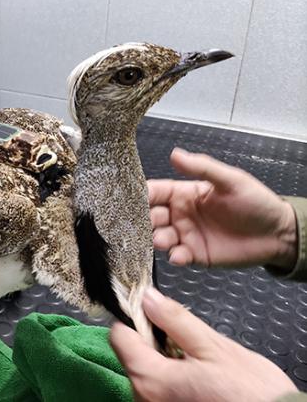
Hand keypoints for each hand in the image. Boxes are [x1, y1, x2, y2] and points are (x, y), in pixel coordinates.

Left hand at [111, 288, 297, 401]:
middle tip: (184, 339)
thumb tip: (148, 298)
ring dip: (163, 361)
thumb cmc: (251, 394)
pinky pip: (157, 391)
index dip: (134, 318)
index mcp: (151, 380)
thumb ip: (175, 320)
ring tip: (196, 364)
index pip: (119, 336)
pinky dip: (171, 380)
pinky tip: (196, 380)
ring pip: (145, 373)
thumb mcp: (214, 348)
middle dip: (153, 341)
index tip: (151, 310)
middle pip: (132, 355)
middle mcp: (144, 400)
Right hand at [149, 148, 296, 268]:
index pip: (156, 192)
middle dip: (145, 220)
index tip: (133, 199)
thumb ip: (201, 168)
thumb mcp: (230, 180)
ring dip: (158, 239)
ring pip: (161, 237)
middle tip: (146, 223)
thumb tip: (175, 154)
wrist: (278, 234)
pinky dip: (175, 257)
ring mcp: (187, 235)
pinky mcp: (196, 255)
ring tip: (164, 240)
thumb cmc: (256, 203)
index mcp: (185, 194)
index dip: (143, 195)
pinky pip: (178, 256)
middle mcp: (181, 214)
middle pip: (152, 216)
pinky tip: (181, 255)